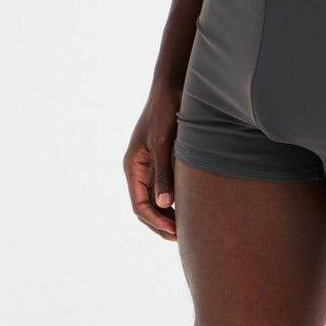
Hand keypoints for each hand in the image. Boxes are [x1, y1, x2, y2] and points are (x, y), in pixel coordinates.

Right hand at [123, 88, 180, 240]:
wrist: (174, 88)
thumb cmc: (166, 111)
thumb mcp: (163, 143)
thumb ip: (164, 174)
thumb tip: (163, 204)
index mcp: (134, 166)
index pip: (139, 205)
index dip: (156, 222)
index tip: (174, 232)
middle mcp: (140, 170)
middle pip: (146, 208)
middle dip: (161, 224)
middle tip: (182, 238)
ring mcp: (152, 167)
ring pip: (156, 202)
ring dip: (169, 217)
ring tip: (187, 229)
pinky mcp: (165, 163)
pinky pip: (167, 190)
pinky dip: (176, 203)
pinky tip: (191, 210)